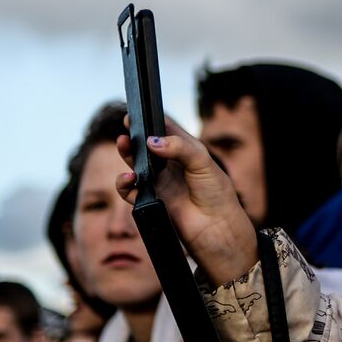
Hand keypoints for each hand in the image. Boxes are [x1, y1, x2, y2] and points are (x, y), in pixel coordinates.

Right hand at [116, 119, 258, 284]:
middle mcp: (171, 165)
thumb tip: (151, 142)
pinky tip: (129, 179)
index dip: (151, 121)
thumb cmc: (217, 193)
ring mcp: (161, 182)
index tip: (137, 113)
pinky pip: (131, 191)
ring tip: (124, 147)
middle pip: (145, 147)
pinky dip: (125, 184)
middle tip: (125, 131)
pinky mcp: (153, 200)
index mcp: (186, 150)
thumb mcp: (203, 162)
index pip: (165, 129)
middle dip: (133, 138)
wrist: (217, 228)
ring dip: (126, 156)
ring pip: (136, 165)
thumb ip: (178, 148)